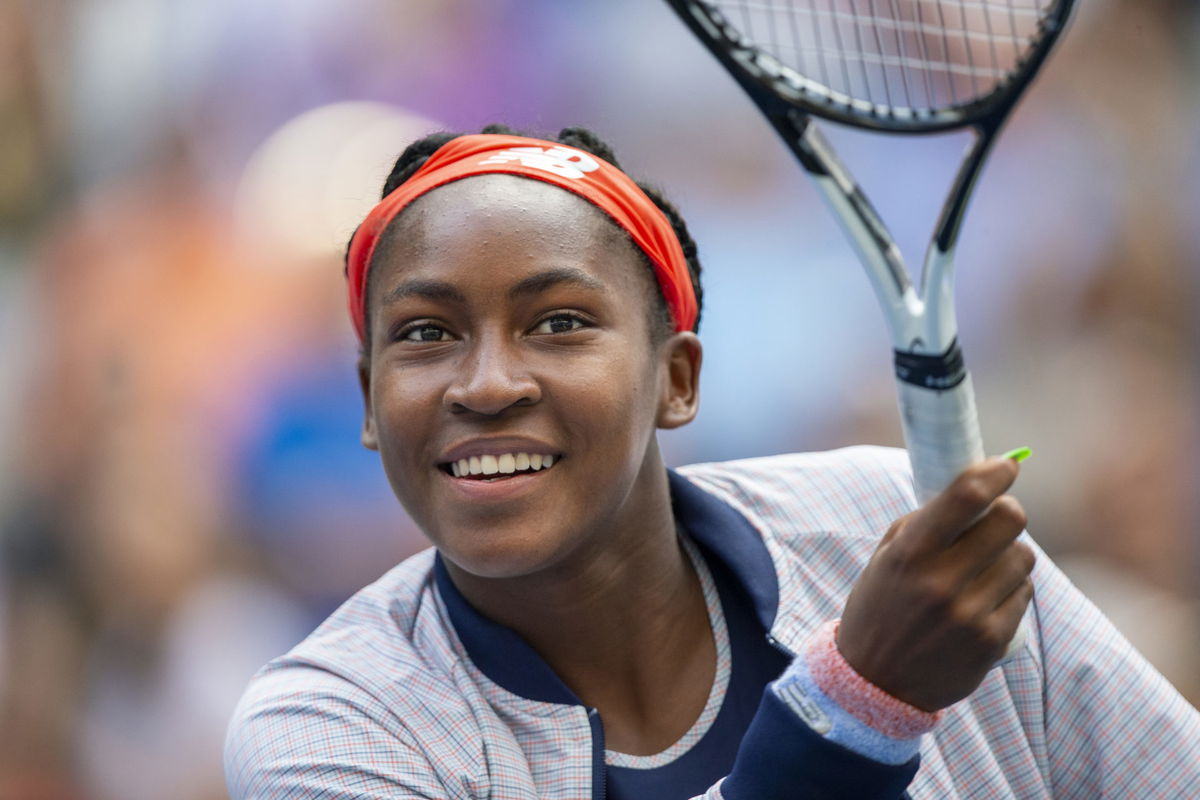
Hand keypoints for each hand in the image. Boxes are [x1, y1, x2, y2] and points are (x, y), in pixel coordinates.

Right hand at [837, 457, 1034, 711]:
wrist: (875, 682)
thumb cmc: (880, 608)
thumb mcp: (885, 559)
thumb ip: (924, 523)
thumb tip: (975, 487)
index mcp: (909, 554)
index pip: (965, 497)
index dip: (995, 472)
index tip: (1007, 464)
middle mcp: (940, 582)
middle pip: (1009, 521)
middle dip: (1007, 511)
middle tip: (997, 517)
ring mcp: (970, 613)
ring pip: (1022, 558)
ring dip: (1009, 554)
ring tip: (984, 567)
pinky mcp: (992, 640)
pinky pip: (1023, 594)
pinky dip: (1010, 588)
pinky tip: (984, 598)